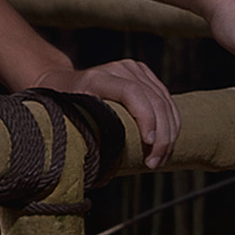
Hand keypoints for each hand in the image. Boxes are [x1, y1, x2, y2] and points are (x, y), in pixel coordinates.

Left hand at [71, 56, 179, 172]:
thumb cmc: (62, 109)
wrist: (62, 83)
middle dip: (161, 136)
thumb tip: (96, 166)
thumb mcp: (65, 120)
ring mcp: (134, 69)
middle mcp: (119, 69)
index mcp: (98, 78)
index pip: (132, 93)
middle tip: (155, 163)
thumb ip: (80, 135)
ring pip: (165, 102)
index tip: (149, 145)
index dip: (145, 118)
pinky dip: (171, 123)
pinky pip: (167, 100)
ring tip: (161, 158)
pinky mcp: (145, 75)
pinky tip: (168, 143)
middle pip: (154, 100)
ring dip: (169, 133)